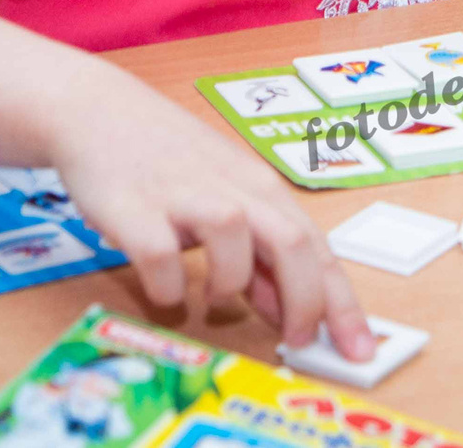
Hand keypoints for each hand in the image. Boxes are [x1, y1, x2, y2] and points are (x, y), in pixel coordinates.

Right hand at [50, 74, 373, 360]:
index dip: (342, 304)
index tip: (360, 350)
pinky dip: (168, 286)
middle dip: (304, 302)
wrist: (102, 112)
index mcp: (263, 191)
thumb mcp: (230, 203)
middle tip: (297, 342)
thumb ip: (259, 257)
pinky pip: (160, 258)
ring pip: (233, 241)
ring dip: (230, 285)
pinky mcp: (134, 210)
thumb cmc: (173, 165)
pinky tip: (165, 288)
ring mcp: (185, 197)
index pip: (319, 251)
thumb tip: (288, 312)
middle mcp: (234, 190)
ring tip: (213, 298)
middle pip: (291, 244)